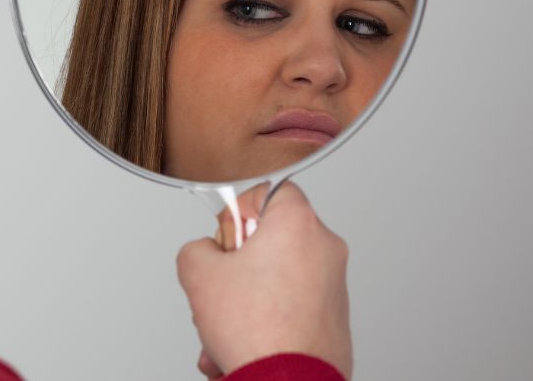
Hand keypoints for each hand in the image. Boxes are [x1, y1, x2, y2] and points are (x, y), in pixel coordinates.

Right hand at [176, 181, 351, 377]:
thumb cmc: (256, 330)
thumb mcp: (198, 273)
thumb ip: (197, 248)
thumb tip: (207, 255)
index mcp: (298, 224)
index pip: (269, 189)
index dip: (238, 210)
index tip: (226, 237)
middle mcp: (325, 249)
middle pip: (270, 238)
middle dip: (237, 264)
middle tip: (223, 284)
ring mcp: (334, 285)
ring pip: (277, 277)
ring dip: (245, 298)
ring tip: (224, 326)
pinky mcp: (334, 318)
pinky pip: (291, 305)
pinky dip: (265, 319)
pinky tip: (241, 343)